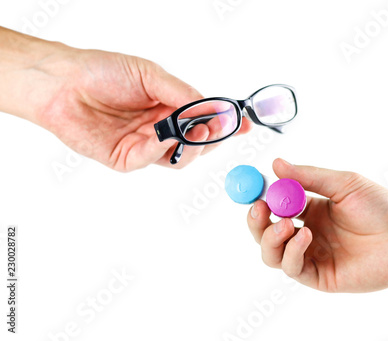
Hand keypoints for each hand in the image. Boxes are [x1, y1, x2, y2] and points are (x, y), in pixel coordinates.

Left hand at [0, 27, 250, 170]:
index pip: (204, 120)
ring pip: (179, 157)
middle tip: (219, 126)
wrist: (62, 83)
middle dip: (212, 136)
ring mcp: (144, 145)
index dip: (225, 124)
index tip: (243, 123)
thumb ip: (181, 94)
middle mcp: (160, 129)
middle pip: (197, 143)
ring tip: (197, 130)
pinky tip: (165, 135)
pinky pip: (152, 159)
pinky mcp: (126, 159)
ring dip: (192, 146)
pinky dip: (162, 148)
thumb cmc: (103, 71)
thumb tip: (213, 107)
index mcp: (168, 107)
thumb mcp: (150, 75)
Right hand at [247, 158, 387, 292]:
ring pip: (271, 253)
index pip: (273, 205)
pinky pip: (291, 267)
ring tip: (285, 224)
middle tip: (260, 208)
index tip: (252, 188)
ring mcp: (310, 255)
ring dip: (270, 237)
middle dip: (256, 221)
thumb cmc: (381, 206)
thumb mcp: (343, 183)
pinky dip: (291, 251)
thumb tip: (276, 164)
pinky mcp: (318, 276)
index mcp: (309, 209)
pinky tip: (305, 236)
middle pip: (265, 231)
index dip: (259, 198)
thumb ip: (308, 177)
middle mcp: (305, 232)